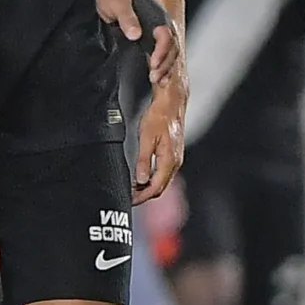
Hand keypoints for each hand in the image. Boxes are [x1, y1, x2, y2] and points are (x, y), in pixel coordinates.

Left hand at [92, 0, 180, 84]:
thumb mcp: (118, 3)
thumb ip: (127, 18)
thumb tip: (136, 35)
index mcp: (155, 14)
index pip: (166, 36)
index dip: (162, 51)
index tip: (153, 64)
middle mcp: (159, 23)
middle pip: (172, 47)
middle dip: (165, 64)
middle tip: (154, 77)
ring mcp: (155, 31)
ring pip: (170, 52)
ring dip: (166, 67)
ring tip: (158, 81)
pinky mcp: (148, 37)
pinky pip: (161, 53)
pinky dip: (163, 66)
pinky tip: (160, 78)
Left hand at [133, 78, 185, 204]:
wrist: (171, 104)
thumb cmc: (159, 117)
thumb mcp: (146, 138)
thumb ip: (144, 161)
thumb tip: (141, 179)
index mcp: (169, 160)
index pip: (156, 187)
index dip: (142, 196)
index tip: (130, 200)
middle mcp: (175, 162)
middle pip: (160, 188)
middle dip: (144, 195)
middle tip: (128, 197)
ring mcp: (176, 159)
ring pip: (162, 182)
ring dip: (148, 187)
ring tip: (132, 188)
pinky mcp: (174, 155)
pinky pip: (164, 174)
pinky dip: (152, 179)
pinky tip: (142, 176)